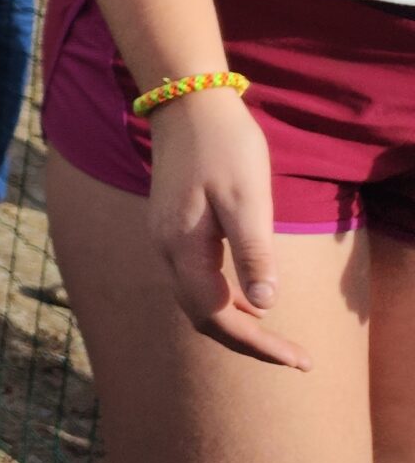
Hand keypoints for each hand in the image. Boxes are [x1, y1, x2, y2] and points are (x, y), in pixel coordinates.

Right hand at [146, 90, 303, 368]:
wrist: (187, 103)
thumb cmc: (224, 147)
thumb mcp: (248, 199)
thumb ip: (253, 253)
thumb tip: (264, 308)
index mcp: (183, 247)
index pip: (217, 316)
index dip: (258, 344)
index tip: (299, 359)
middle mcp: (166, 249)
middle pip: (201, 316)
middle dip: (248, 343)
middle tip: (295, 357)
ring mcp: (165, 238)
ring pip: (196, 300)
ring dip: (235, 325)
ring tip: (278, 338)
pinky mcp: (171, 227)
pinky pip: (193, 280)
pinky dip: (222, 301)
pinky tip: (250, 301)